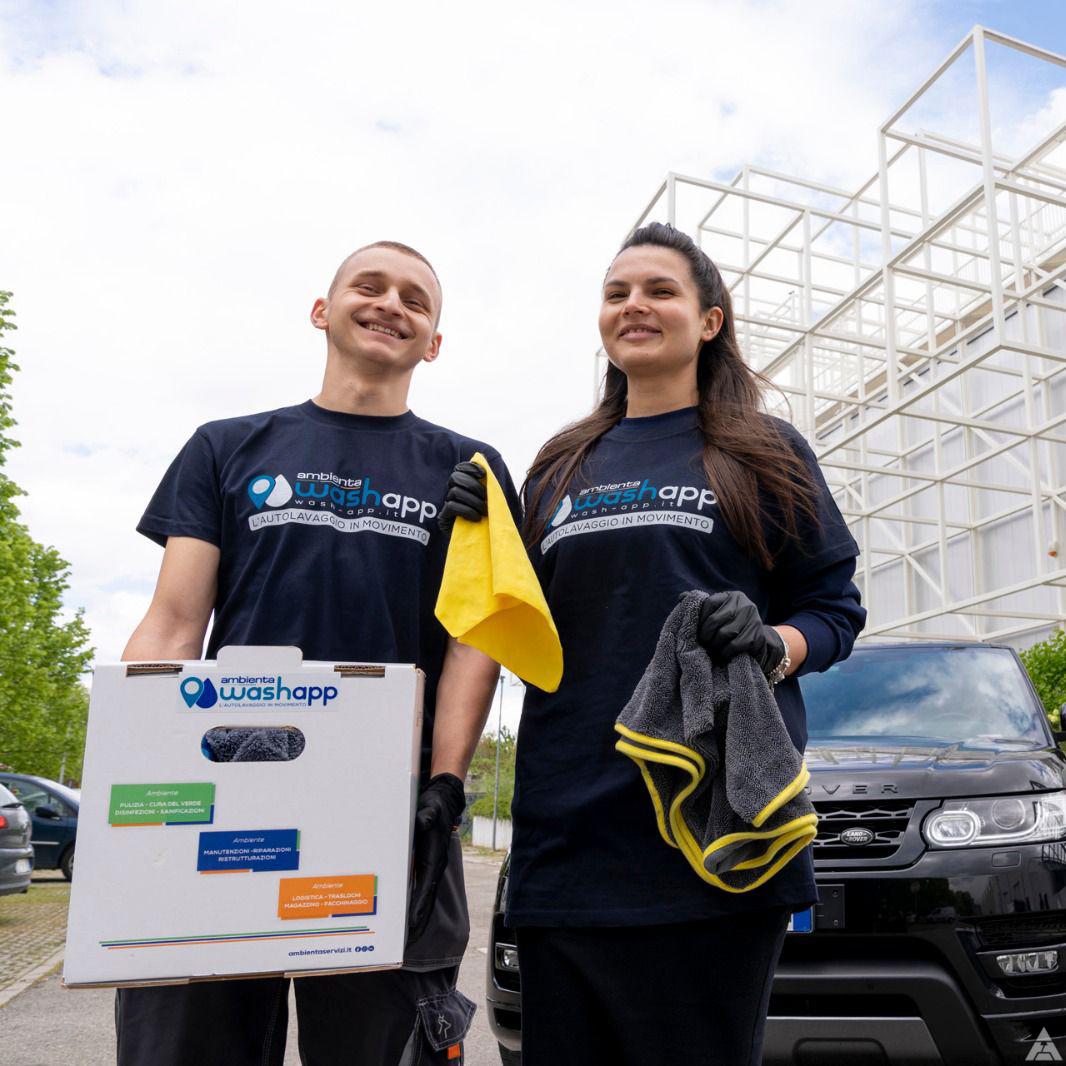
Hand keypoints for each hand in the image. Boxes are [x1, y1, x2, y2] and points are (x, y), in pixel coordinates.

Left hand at [408, 772, 466, 939]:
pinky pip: (417, 888)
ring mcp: (429, 868)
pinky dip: (412, 903)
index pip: (426, 889)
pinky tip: (402, 913)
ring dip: (414, 918)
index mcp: (434, 858)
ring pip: (421, 897)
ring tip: (403, 938)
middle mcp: (433, 867)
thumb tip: (421, 822)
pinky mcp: (423, 864)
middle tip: (405, 945)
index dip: (418, 909)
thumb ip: (426, 815)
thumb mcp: (430, 808)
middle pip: (425, 901)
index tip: (410, 928)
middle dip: (416, 923)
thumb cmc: (435, 806)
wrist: (443, 801)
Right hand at [438, 461, 486, 532]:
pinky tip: (477, 518)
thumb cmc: (487, 520)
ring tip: (484, 511)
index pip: (460, 469)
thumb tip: (486, 470)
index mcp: (461, 486)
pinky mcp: (443, 518)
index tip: (483, 473)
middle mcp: (451, 493)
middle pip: (455, 477)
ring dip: (473, 500)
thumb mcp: (489, 501)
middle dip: (473, 485)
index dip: (470, 468)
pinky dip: (467, 510)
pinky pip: (452, 506)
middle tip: (486, 498)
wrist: (480, 544)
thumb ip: (487, 486)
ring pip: (455, 491)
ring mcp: (446, 505)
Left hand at [695, 590, 786, 677]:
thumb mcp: (718, 613)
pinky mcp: (758, 636)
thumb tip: (681, 598)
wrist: (757, 641)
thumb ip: (702, 607)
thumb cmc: (731, 627)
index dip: (699, 619)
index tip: (695, 630)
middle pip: (715, 620)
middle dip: (705, 635)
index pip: (708, 603)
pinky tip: (724, 654)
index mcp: (732, 596)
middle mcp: (745, 604)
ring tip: (710, 650)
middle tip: (701, 644)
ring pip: (725, 633)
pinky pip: (736, 645)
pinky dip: (726, 652)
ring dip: (715, 645)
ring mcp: (753, 619)